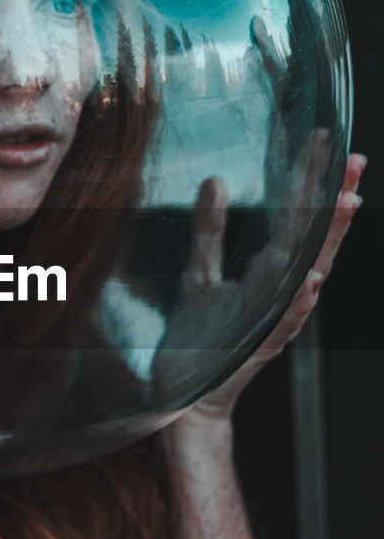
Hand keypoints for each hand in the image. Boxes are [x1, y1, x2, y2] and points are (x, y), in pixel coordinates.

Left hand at [155, 144, 365, 425]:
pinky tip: (311, 279)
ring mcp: (274, 319)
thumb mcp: (200, 275)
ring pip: (310, 273)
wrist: (183, 399)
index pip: (297, 217)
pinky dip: (299, 301)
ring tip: (347, 202)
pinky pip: (284, 321)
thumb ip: (209, 231)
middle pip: (315, 239)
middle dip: (335, 199)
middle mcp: (282, 293)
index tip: (322, 138)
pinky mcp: (257, 345)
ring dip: (329, 240)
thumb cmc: (198, 340)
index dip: (310, 179)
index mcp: (271, 274)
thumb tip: (216, 178)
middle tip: (355, 158)